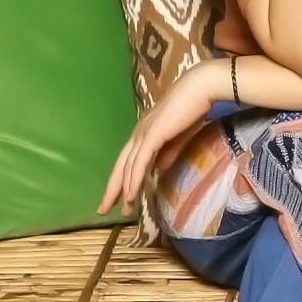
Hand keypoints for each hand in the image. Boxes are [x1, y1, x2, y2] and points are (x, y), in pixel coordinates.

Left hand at [98, 60, 219, 217]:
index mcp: (143, 133)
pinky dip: (133, 180)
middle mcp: (138, 134)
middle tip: (102, 210)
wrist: (199, 90)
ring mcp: (143, 134)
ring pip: (127, 167)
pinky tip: (130, 194)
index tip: (117, 200)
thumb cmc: (191, 110)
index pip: (127, 161)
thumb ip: (167, 154)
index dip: (120, 181)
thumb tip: (157, 171)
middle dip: (111, 190)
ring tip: (121, 210)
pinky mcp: (152, 136)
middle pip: (120, 166)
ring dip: (123, 190)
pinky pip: (139, 162)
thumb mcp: (177, 138)